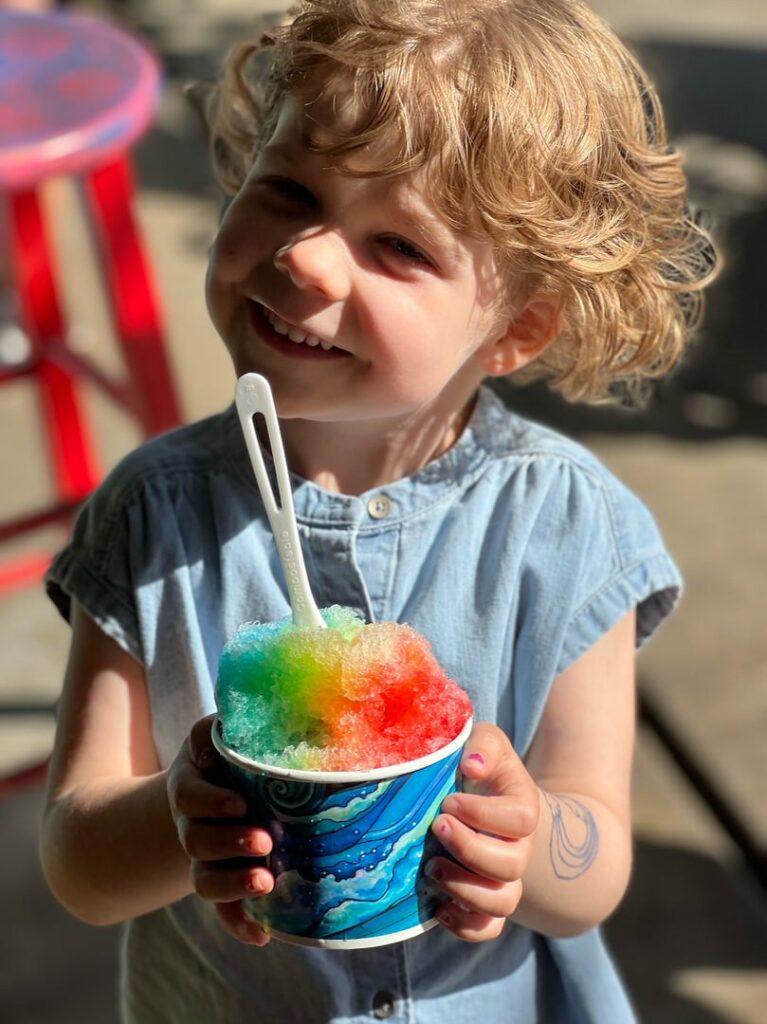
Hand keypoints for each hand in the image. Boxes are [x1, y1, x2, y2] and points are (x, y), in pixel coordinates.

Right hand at [166, 714, 273, 944]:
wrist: (210, 790)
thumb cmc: (225, 753)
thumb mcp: (220, 732)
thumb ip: (231, 721)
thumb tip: (262, 708)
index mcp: (190, 786)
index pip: (190, 795)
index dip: (211, 802)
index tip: (240, 802)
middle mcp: (191, 825)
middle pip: (197, 841)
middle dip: (230, 843)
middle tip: (265, 842)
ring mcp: (204, 858)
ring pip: (206, 880)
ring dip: (234, 884)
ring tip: (266, 883)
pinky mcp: (221, 881)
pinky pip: (223, 910)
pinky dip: (239, 924)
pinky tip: (262, 935)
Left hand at [427, 722, 538, 941]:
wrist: (492, 799)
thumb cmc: (482, 766)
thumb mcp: (486, 742)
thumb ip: (483, 745)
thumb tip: (472, 766)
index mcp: (523, 807)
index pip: (521, 819)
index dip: (484, 814)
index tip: (449, 801)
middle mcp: (520, 847)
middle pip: (512, 865)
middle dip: (469, 849)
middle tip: (436, 826)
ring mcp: (506, 878)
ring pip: (502, 903)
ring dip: (464, 889)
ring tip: (431, 866)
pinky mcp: (487, 902)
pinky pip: (488, 928)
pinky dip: (463, 925)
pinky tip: (437, 904)